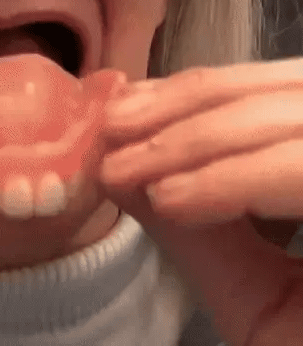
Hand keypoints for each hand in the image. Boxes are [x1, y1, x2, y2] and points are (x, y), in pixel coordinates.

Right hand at [98, 59, 302, 345]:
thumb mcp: (270, 327)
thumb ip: (208, 255)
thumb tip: (130, 184)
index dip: (238, 179)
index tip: (161, 200)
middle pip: (298, 107)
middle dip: (198, 131)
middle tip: (117, 147)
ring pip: (285, 81)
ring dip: (192, 99)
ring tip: (120, 117)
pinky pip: (275, 87)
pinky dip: (210, 93)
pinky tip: (155, 99)